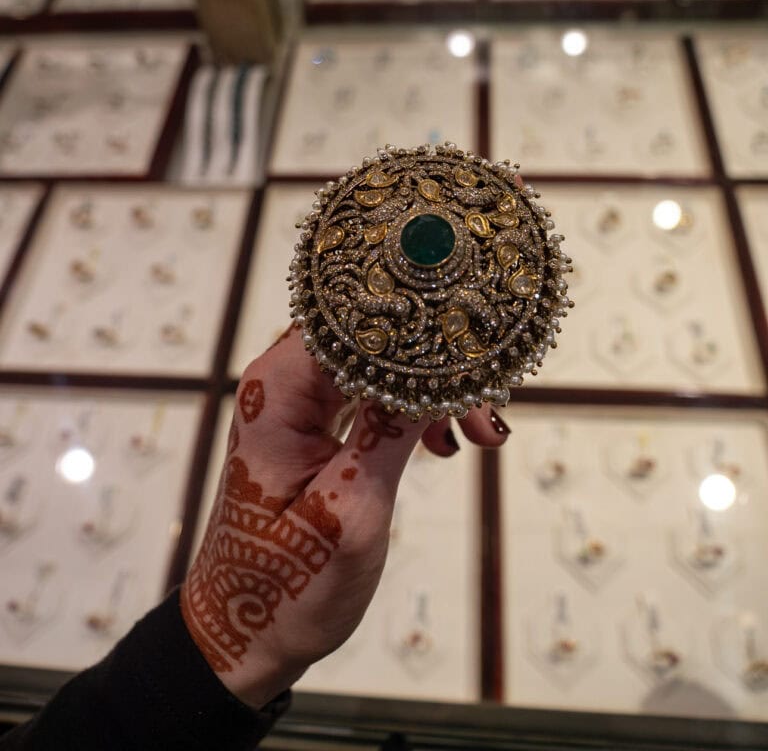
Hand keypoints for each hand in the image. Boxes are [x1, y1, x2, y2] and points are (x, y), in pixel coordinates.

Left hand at [181, 326, 509, 708]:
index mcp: (278, 392)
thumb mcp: (349, 511)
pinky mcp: (313, 427)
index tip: (473, 350)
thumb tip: (436, 367)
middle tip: (486, 410)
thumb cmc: (284, 586)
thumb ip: (390, 433)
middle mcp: (283, 384)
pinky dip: (412, 413)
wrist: (243, 634)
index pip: (353, 323)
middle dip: (435, 366)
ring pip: (378, 366)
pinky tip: (442, 442)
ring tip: (477, 433)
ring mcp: (298, 404)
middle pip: (371, 339)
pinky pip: (371, 396)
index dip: (416, 328)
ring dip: (431, 392)